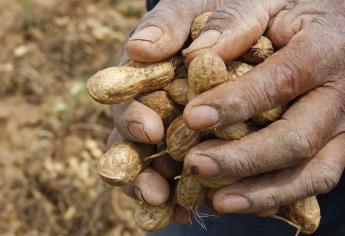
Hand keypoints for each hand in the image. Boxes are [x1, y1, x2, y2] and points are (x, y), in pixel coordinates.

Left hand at [181, 0, 344, 212]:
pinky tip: (240, 198)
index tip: (193, 116)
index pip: (283, 79)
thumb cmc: (285, 10)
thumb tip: (177, 52)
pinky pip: (313, 177)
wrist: (321, 24)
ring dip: (263, 192)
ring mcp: (342, 125)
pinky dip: (277, 194)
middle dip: (246, 158)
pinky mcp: (334, 143)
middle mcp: (342, 92)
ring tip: (217, 201)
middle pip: (300, 137)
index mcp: (325, 47)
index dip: (238, 102)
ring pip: (314, 171)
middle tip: (197, 165)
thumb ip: (225, 20)